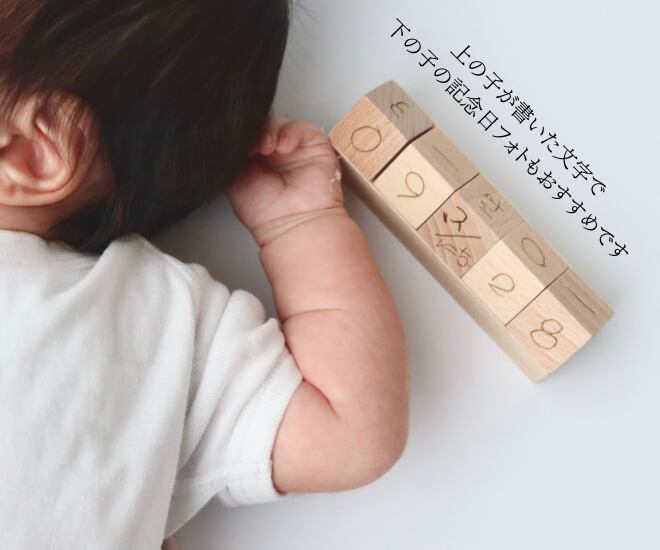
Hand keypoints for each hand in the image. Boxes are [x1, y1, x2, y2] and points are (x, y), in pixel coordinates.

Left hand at [226, 114, 345, 246]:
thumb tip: (224, 138)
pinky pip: (300, 127)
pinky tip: (281, 148)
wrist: (292, 225)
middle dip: (252, 130)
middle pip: (261, 124)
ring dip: (268, 131)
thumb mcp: (233, 180)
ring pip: (277, 122)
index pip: (246, 133)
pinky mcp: (314, 145)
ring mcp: (294, 147)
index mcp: (255, 157)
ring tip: (264, 148)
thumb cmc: (266, 213)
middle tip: (247, 146)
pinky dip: (288, 133)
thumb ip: (230, 157)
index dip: (239, 134)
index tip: (232, 143)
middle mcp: (274, 151)